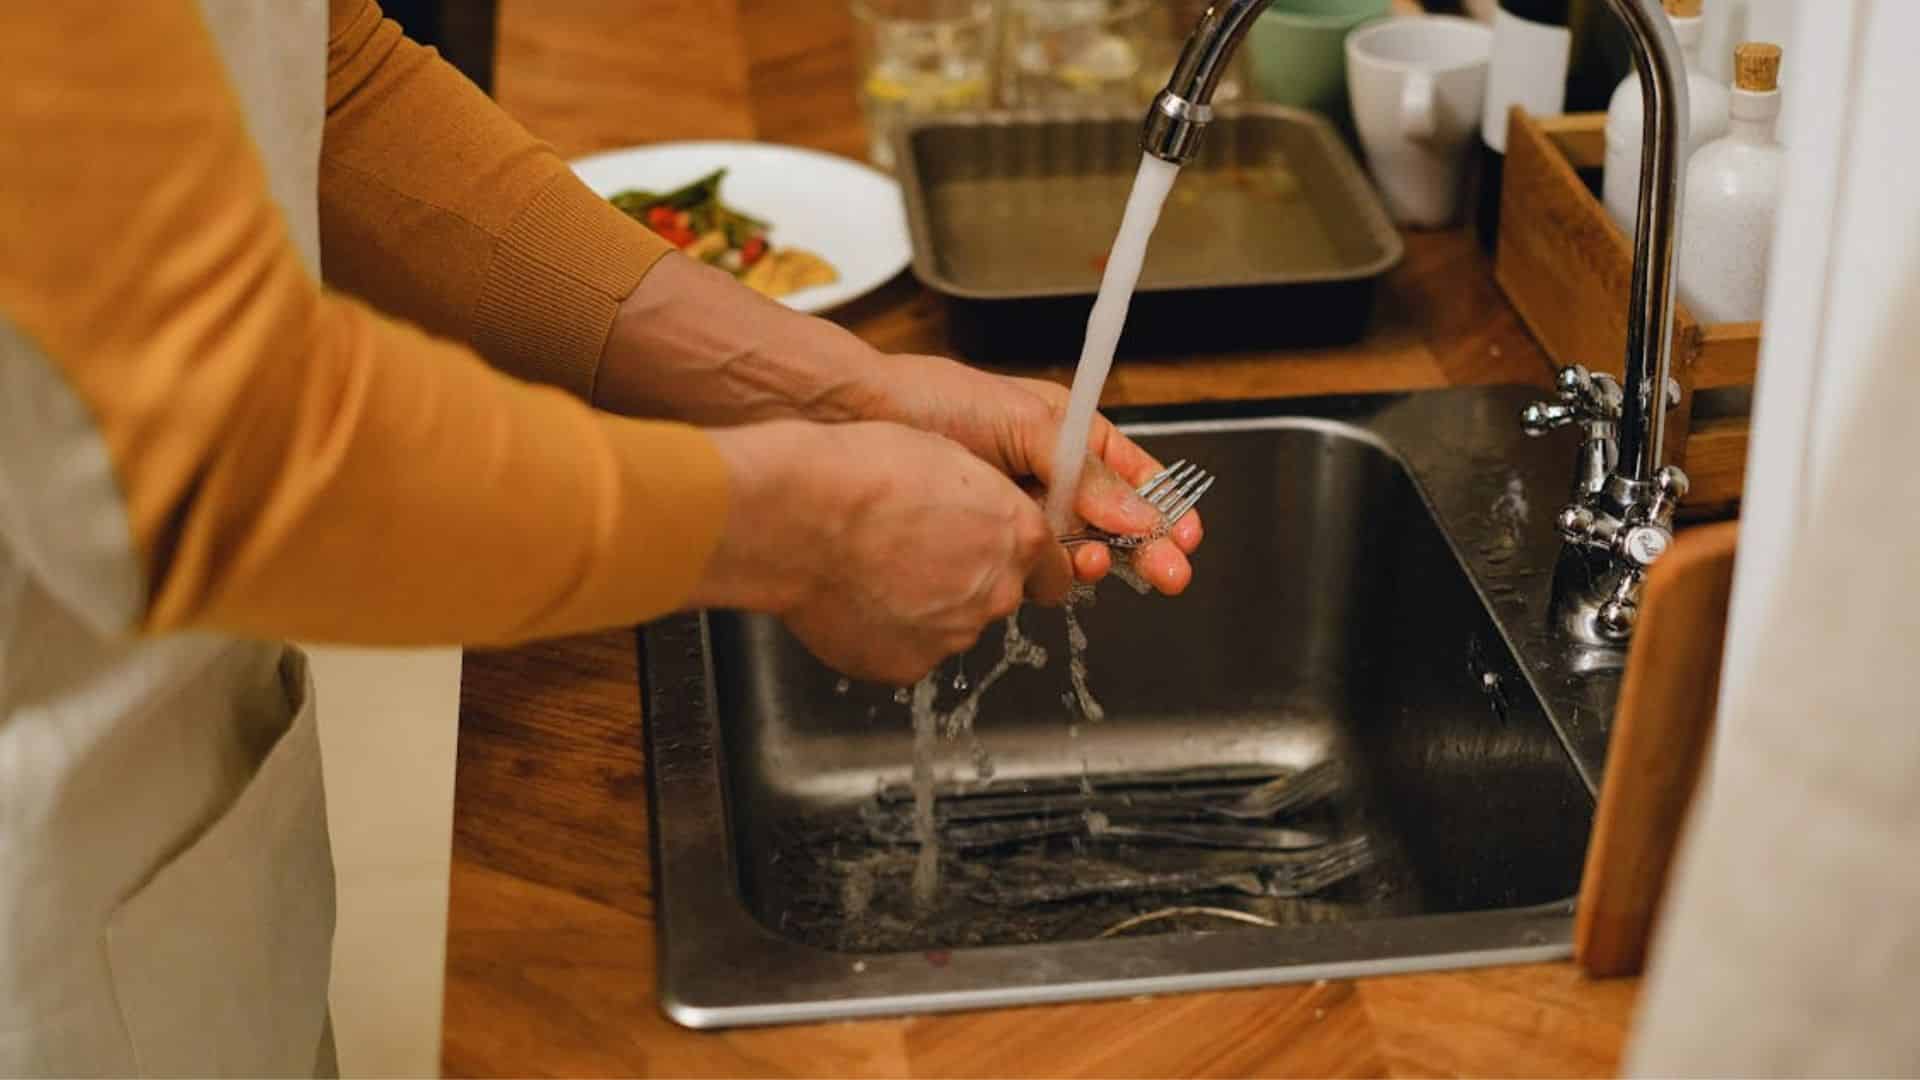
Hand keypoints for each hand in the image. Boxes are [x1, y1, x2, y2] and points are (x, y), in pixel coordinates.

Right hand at [693, 420, 1072, 683]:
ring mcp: (952, 635)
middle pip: (999, 598)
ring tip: (875, 570)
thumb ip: (986, 504)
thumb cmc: (862, 473)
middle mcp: (996, 591)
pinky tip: (857, 597)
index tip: (1006, 560)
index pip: (1055, 570)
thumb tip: (987, 523)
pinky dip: (888, 632)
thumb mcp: (947, 459)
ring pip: (951, 625)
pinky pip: (907, 650)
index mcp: (1016, 536)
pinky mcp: (907, 665)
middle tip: (917, 553)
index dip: (1028, 564)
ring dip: (926, 606)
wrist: (798, 516)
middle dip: (969, 581)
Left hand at [870, 355, 1203, 593]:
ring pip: (1074, 548)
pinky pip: (1029, 565)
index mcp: (1066, 433)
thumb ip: (1084, 472)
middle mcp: (1047, 475)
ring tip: (1091, 561)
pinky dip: (1044, 570)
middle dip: (1143, 546)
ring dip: (1091, 558)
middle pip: (1112, 521)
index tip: (1185, 535)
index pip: (1132, 475)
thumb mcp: (1024, 423)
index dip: (1162, 506)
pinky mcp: (985, 540)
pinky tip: (1049, 570)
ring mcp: (1016, 510)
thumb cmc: (931, 401)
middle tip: (1168, 574)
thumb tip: (1138, 512)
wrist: (854, 421)